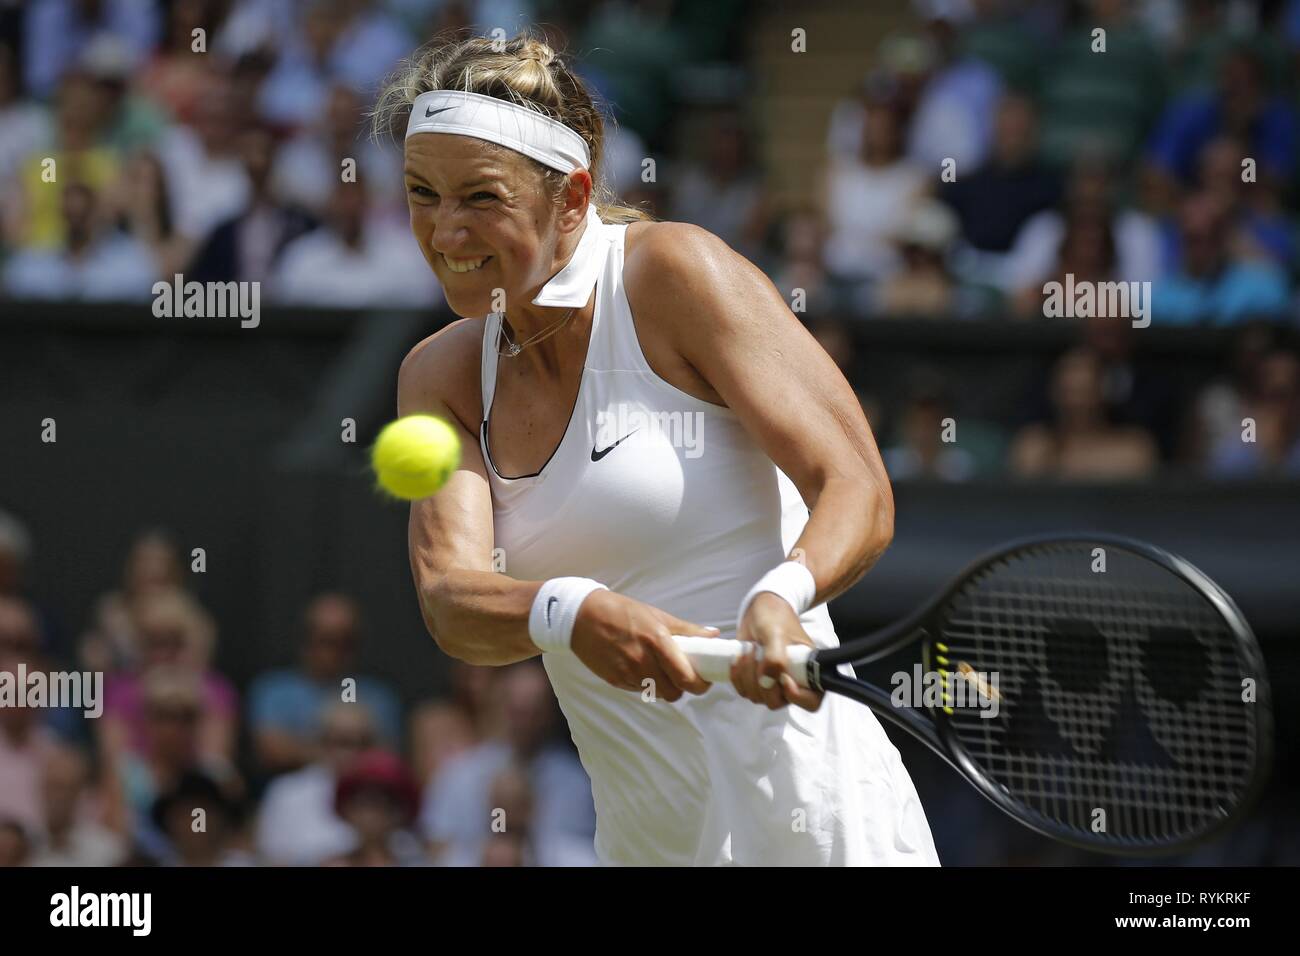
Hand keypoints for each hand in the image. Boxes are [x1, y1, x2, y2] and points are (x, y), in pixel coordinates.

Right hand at [570, 589, 714, 701]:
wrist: (581, 617)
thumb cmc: (622, 612)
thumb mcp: (656, 615)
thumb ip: (687, 630)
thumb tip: (714, 635)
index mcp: (657, 641)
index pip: (687, 678)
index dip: (701, 683)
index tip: (705, 678)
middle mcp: (642, 660)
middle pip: (675, 692)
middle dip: (683, 686)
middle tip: (684, 675)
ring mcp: (627, 673)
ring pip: (658, 693)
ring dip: (665, 686)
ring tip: (662, 669)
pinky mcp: (615, 681)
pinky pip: (640, 690)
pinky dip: (646, 683)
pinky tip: (641, 667)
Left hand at [730, 592, 824, 711]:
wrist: (760, 611)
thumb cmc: (776, 618)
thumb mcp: (776, 634)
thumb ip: (775, 658)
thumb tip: (767, 683)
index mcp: (809, 672)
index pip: (811, 701)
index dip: (797, 696)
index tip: (782, 678)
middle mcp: (793, 683)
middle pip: (777, 702)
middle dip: (762, 682)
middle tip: (757, 653)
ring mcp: (773, 684)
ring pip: (758, 697)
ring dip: (747, 676)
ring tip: (748, 649)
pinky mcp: (755, 682)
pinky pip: (744, 691)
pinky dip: (737, 677)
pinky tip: (737, 658)